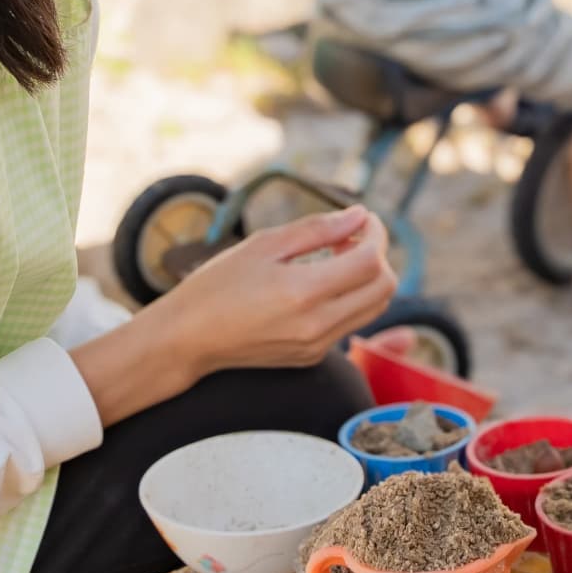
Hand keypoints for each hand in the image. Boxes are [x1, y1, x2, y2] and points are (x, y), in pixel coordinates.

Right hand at [157, 205, 397, 371]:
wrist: (187, 339)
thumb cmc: (217, 285)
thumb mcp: (263, 245)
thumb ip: (317, 230)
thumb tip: (360, 216)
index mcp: (303, 293)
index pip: (371, 262)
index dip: (377, 234)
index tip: (365, 220)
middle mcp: (317, 326)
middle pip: (384, 288)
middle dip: (378, 256)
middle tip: (350, 237)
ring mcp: (317, 346)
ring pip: (374, 308)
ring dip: (367, 278)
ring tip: (335, 257)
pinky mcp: (312, 357)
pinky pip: (350, 323)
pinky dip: (351, 298)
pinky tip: (320, 283)